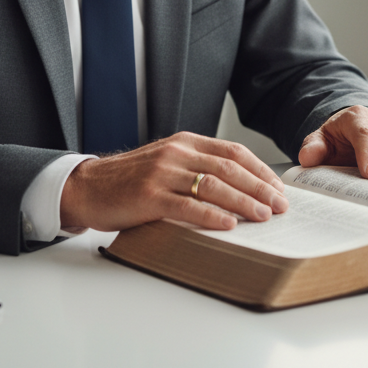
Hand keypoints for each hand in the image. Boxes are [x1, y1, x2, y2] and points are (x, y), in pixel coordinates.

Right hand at [60, 131, 288, 231]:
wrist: (87, 186)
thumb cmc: (130, 179)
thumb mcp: (167, 163)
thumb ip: (197, 167)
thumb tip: (240, 189)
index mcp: (185, 143)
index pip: (232, 152)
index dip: (259, 170)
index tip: (277, 189)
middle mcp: (176, 153)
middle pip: (228, 168)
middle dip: (259, 188)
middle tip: (279, 206)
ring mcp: (162, 174)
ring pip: (212, 185)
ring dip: (243, 202)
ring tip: (263, 216)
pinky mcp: (148, 196)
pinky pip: (186, 206)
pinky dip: (211, 216)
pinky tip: (228, 225)